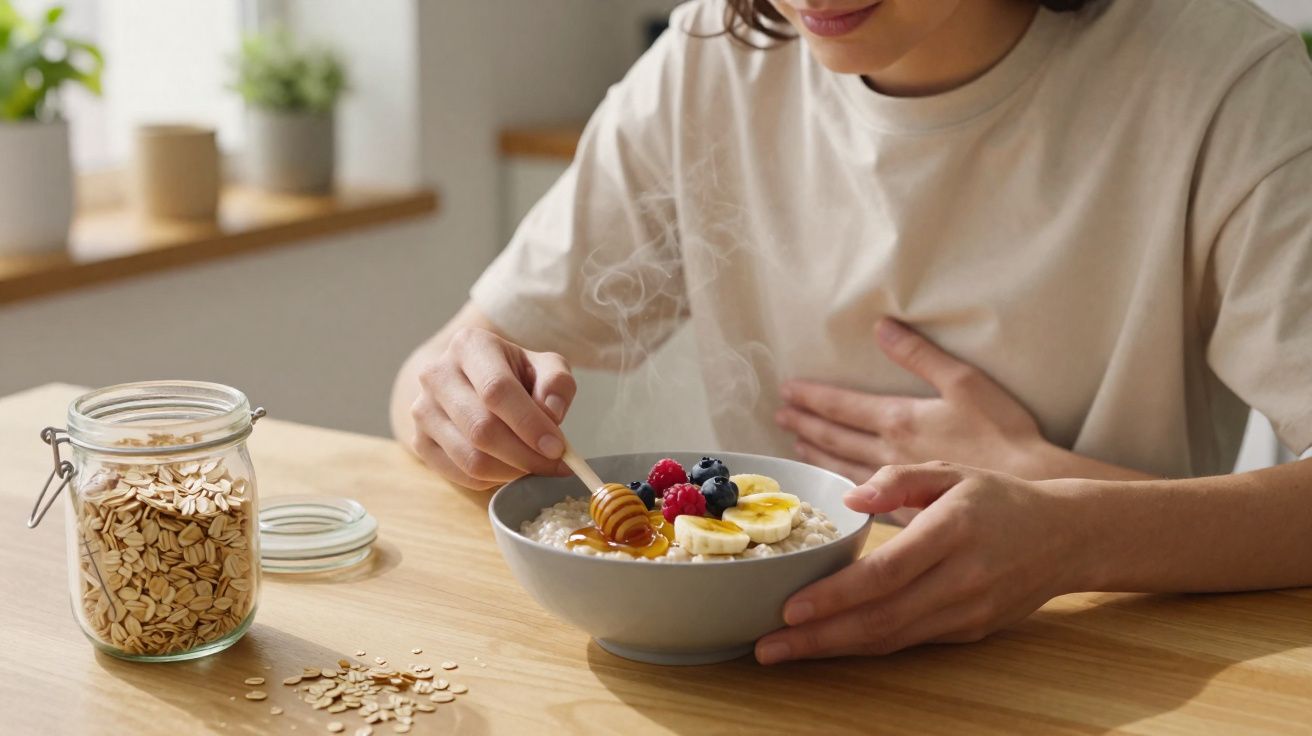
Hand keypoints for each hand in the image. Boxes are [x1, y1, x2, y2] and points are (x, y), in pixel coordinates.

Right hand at [409, 327, 575, 488]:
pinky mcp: (419, 440)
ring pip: (470, 458)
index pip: (497, 390)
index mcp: (469, 345)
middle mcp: (437, 374)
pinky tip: (511, 469)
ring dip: (511, 471)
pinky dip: (492, 480)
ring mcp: (423, 409)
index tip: (557, 447)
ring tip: (536, 467)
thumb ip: (556, 383)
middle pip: (482, 429)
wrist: (470, 381)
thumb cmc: (514, 374)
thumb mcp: (544, 366)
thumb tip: (552, 413)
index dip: (529, 423)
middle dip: (525, 455)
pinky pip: (459, 474)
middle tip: (555, 465)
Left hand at [755, 462, 1090, 662]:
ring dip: (834, 650)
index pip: (884, 574)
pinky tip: (829, 644)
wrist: (1068, 537)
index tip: (790, 607)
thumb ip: (898, 479)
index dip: (834, 597)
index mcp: (952, 531)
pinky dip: (865, 647)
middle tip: (767, 647)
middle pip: (880, 619)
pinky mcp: (969, 631)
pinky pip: (908, 642)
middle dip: (818, 638)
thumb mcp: (951, 469)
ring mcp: (967, 612)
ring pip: (891, 639)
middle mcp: (961, 579)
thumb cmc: (1000, 497)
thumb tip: (851, 498)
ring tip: (785, 651)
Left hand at [777, 318, 1049, 482]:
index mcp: (899, 419)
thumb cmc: (1005, 435)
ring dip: (816, 455)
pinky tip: (834, 489)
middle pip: (833, 438)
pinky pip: (862, 498)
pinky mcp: (907, 514)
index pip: (841, 406)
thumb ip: (920, 355)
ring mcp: (896, 487)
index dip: (810, 397)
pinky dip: (839, 488)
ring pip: (841, 468)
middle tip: (779, 417)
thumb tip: (882, 326)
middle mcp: (888, 453)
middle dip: (803, 424)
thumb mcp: (966, 383)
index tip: (786, 390)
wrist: (1032, 492)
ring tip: (796, 447)